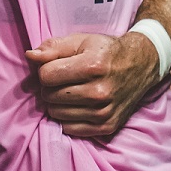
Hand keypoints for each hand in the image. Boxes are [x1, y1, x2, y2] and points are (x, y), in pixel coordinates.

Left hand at [28, 31, 160, 137]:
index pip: (46, 76)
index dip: (45, 69)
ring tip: (71, 90)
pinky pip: (70, 128)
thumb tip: (29, 56)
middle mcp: (99, 92)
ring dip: (58, 102)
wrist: (141, 66)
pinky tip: (78, 104)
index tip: (56, 66)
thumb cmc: (106, 51)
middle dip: (51, 86)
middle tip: (64, 79)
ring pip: (56, 113)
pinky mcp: (107, 127)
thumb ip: (52, 47)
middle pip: (49, 96)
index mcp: (92, 67)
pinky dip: (68, 117)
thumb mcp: (80, 41)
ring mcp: (104, 112)